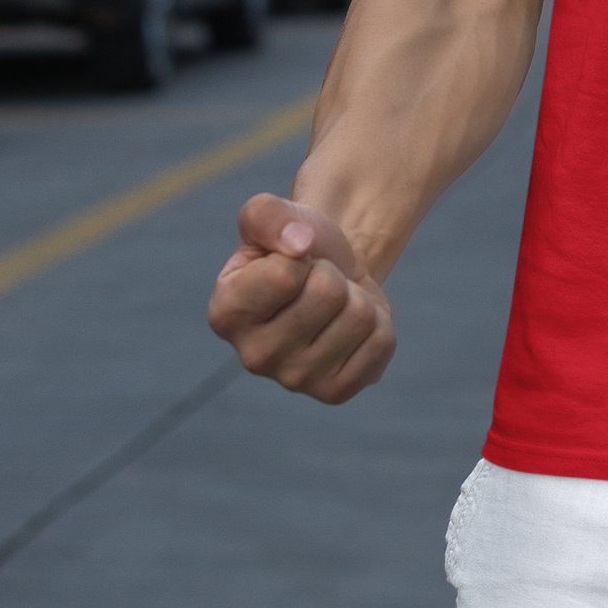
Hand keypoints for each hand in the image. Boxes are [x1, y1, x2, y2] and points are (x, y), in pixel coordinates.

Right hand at [207, 192, 395, 403]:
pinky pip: (382, 343)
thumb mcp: (270, 214)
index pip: (285, 275)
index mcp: (225, 314)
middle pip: (328, 294)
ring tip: (334, 303)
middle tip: (317, 280)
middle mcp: (253, 358)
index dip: (300, 249)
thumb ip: (266, 215)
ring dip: (356, 296)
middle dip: (332, 274)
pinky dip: (378, 321)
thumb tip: (300, 244)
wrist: (331, 268)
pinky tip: (350, 326)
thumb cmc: (294, 242)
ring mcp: (295, 381)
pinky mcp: (335, 393)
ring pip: (359, 318)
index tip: (292, 258)